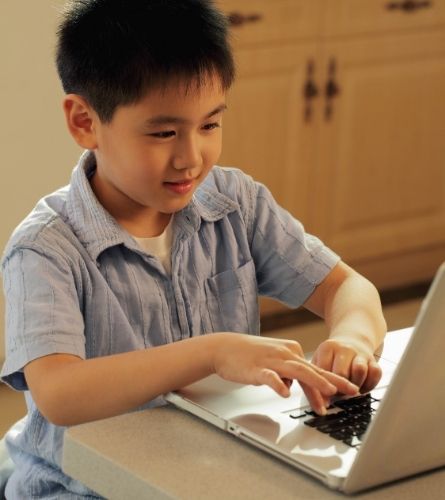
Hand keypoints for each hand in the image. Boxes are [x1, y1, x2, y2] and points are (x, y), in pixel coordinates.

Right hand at [211, 333, 358, 414]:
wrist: (224, 348)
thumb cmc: (248, 355)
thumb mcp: (273, 362)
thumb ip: (286, 372)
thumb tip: (293, 387)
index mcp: (290, 351)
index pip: (314, 369)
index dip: (331, 382)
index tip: (347, 391)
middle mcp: (284, 353)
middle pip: (312, 369)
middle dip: (334, 382)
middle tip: (351, 391)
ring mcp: (271, 360)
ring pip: (297, 371)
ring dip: (315, 383)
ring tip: (328, 393)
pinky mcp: (256, 368)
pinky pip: (269, 377)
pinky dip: (277, 384)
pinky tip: (284, 393)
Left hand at [311, 338, 381, 393]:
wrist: (352, 340)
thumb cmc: (332, 357)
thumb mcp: (319, 361)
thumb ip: (317, 378)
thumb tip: (320, 402)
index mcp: (327, 348)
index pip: (324, 371)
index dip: (325, 387)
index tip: (325, 395)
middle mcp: (344, 348)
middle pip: (342, 373)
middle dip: (340, 388)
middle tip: (338, 394)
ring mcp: (360, 353)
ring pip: (360, 371)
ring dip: (356, 386)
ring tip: (350, 391)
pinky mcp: (373, 360)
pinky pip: (376, 373)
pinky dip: (370, 384)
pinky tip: (362, 388)